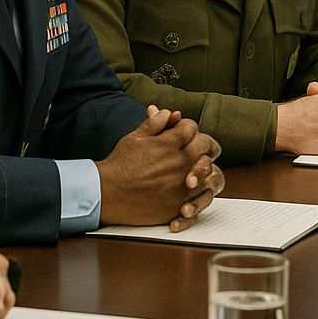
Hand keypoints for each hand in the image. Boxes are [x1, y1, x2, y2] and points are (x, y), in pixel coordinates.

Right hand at [97, 109, 222, 229]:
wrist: (108, 193)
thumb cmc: (120, 165)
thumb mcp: (135, 137)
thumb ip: (155, 123)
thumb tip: (169, 113)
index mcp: (169, 144)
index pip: (192, 127)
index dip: (187, 127)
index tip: (182, 132)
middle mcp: (180, 162)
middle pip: (206, 146)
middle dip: (201, 143)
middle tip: (194, 148)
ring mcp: (182, 184)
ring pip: (209, 171)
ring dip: (204, 167)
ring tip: (194, 169)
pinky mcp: (180, 204)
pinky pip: (204, 195)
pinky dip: (203, 190)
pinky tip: (193, 187)